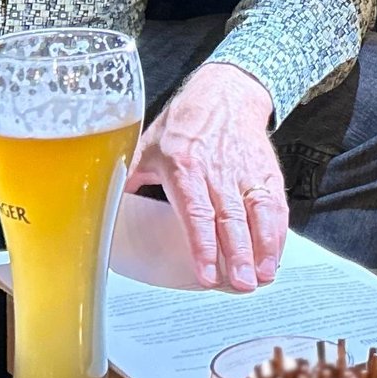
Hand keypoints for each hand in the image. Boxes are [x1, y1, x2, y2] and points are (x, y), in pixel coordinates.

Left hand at [125, 63, 285, 291]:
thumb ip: (128, 179)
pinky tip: (273, 255)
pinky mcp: (265, 173)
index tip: (206, 274)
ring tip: (262, 277)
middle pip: (230, 219)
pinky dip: (276, 233)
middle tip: (242, 284)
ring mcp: (245, 172)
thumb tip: (99, 210)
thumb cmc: (184, 123)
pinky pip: (274, 205)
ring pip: (257, 214)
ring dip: (262, 248)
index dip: (202, 245)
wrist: (225, 93)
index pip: (195, 211)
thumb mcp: (148, 146)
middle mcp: (217, 171)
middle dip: (238, 255)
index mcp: (184, 166)